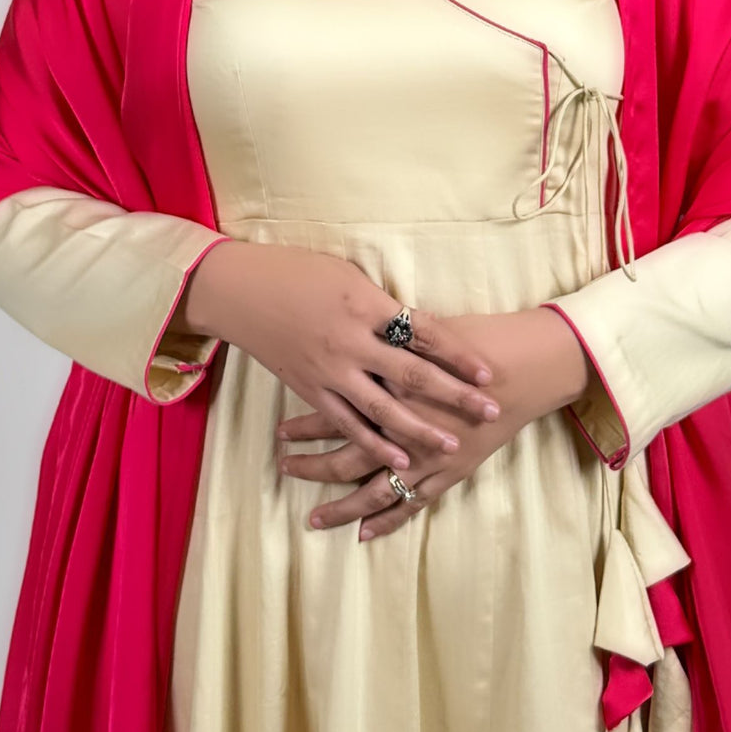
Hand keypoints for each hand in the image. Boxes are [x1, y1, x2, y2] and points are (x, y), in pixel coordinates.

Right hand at [184, 240, 503, 473]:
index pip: (423, 333)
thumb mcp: (348, 275)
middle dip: (454, 396)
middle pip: (413, 375)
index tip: (487, 371)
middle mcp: (351, 342)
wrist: (241, 291)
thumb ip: (381, 304)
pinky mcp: (310, 390)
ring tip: (452, 446)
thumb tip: (415, 325)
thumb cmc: (298, 271)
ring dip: (420, 430)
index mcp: (366, 306)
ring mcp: (330, 371)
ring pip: (383, 409)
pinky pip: (347, 423)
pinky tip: (399, 460)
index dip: (458, 354)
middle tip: (489, 410)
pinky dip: (374, 444)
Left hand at [277, 309, 588, 540]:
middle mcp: (401, 430)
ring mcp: (425, 458)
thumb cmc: (474, 338)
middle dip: (311, 467)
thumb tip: (351, 338)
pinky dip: (387, 521)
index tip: (280, 432)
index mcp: (388, 391)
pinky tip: (364, 534)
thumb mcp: (420, 332)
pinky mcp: (448, 474)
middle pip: (345, 459)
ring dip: (341, 508)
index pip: (334, 414)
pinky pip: (410, 505)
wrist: (522, 366)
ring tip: (314, 519)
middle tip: (285, 470)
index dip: (305, 426)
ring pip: (373, 492)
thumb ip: (385, 344)